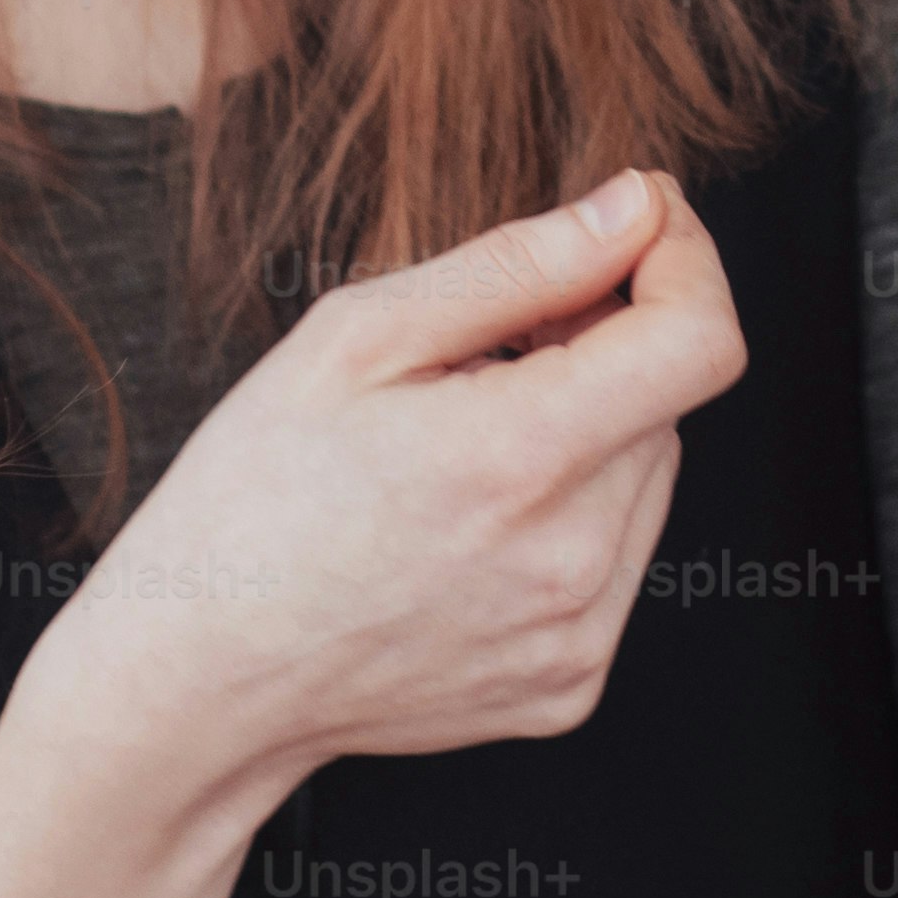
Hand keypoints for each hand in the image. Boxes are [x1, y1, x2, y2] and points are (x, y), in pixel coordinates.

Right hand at [39, 165, 737, 812]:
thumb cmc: (250, 498)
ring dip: (586, 438)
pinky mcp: (571, 687)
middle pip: (665, 405)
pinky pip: (615, 564)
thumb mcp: (357, 337)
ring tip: (455, 456)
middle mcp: (571, 560)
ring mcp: (577, 637)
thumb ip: (518, 264)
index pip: (700, 341)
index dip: (684, 261)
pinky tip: (464, 531)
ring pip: (645, 480)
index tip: (639, 230)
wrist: (196, 681)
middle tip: (478, 359)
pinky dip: (567, 523)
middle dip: (600, 352)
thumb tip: (636, 210)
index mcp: (519, 458)